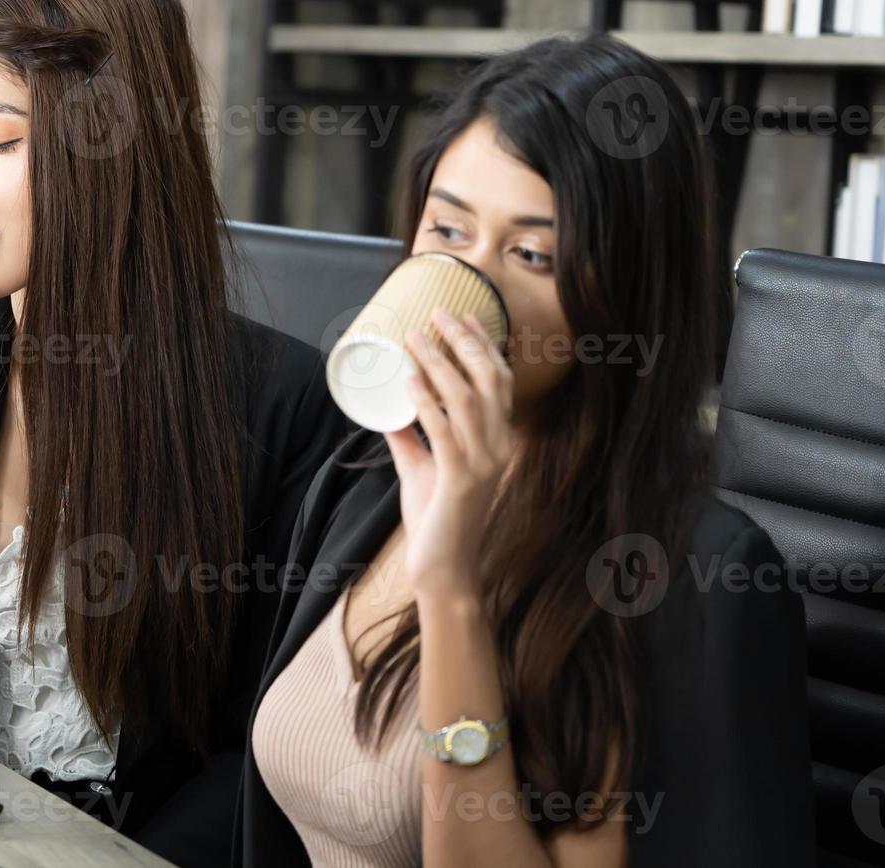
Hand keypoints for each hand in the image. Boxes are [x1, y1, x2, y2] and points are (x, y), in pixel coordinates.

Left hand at [384, 308, 515, 599]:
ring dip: (438, 362)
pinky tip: (410, 380)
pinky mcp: (461, 480)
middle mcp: (498, 446)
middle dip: (464, 341)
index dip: (483, 345)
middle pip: (487, 379)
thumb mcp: (421, 468)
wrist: (444, 571)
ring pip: (465, 399)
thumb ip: (409, 438)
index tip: (462, 316)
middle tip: (437, 313)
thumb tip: (386, 407)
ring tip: (415, 338)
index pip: (497, 381)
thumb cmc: (435, 520)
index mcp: (497, 441)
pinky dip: (426, 402)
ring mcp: (482, 463)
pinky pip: (444, 432)